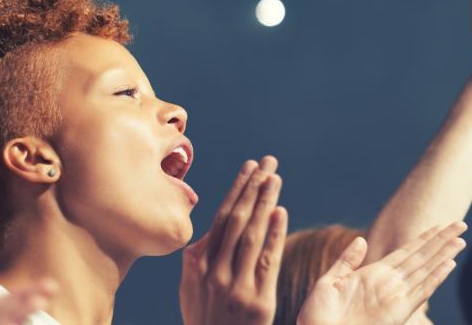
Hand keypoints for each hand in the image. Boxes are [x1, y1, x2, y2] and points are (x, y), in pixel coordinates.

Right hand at [180, 156, 286, 324]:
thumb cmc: (205, 322)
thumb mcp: (190, 292)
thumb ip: (196, 262)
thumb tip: (202, 235)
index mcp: (198, 265)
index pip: (221, 217)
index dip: (237, 190)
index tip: (250, 167)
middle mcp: (215, 272)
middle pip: (237, 219)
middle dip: (253, 186)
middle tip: (268, 161)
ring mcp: (237, 286)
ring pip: (252, 234)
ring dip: (264, 202)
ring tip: (275, 177)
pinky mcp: (258, 301)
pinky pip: (268, 261)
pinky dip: (275, 235)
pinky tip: (282, 212)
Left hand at [297, 222, 466, 324]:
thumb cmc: (318, 315)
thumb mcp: (329, 282)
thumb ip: (347, 261)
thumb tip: (362, 240)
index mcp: (372, 274)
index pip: (404, 252)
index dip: (422, 238)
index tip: (438, 225)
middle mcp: (388, 284)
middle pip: (421, 257)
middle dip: (440, 241)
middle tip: (459, 223)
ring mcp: (395, 297)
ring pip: (425, 270)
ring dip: (443, 254)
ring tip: (460, 239)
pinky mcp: (398, 311)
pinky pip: (421, 291)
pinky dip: (435, 278)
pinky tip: (448, 264)